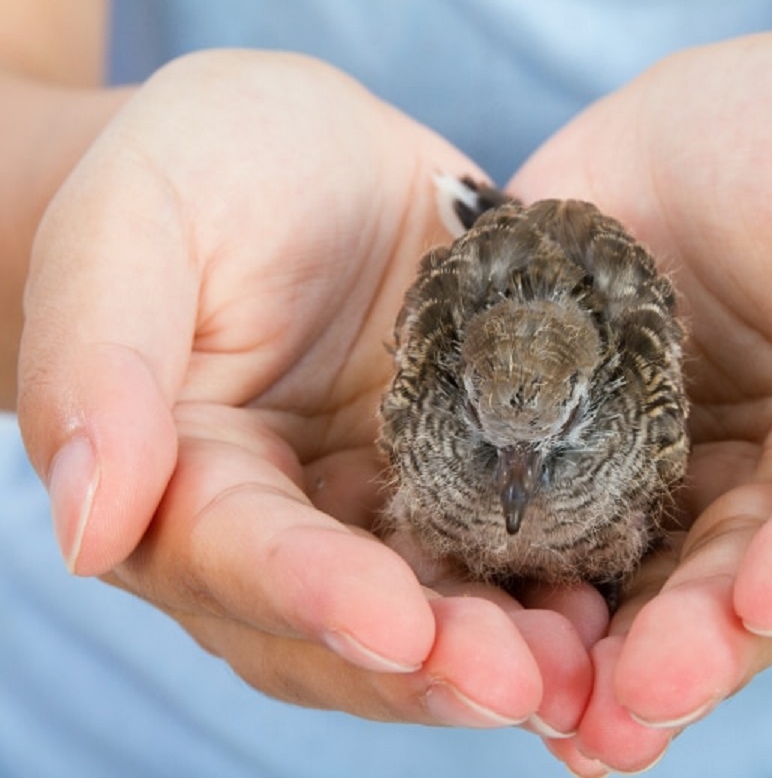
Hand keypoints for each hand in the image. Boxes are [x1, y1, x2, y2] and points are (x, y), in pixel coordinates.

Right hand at [17, 50, 597, 733]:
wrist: (303, 156)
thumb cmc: (204, 167)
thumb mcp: (139, 217)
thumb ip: (97, 355)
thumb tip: (87, 526)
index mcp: (190, 477)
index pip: (241, 556)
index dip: (315, 596)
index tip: (397, 626)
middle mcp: (287, 521)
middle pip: (348, 622)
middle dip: (434, 661)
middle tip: (526, 684)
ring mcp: (380, 508)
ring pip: (435, 609)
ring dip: (506, 653)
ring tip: (586, 671)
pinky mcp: (461, 478)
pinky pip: (506, 550)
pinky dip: (554, 587)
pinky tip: (615, 604)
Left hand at [509, 32, 771, 772]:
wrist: (685, 132)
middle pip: (750, 586)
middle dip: (705, 645)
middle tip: (647, 696)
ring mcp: (673, 491)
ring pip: (650, 594)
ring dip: (614, 665)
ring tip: (574, 722)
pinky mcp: (580, 473)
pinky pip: (558, 547)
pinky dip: (532, 605)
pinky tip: (496, 658)